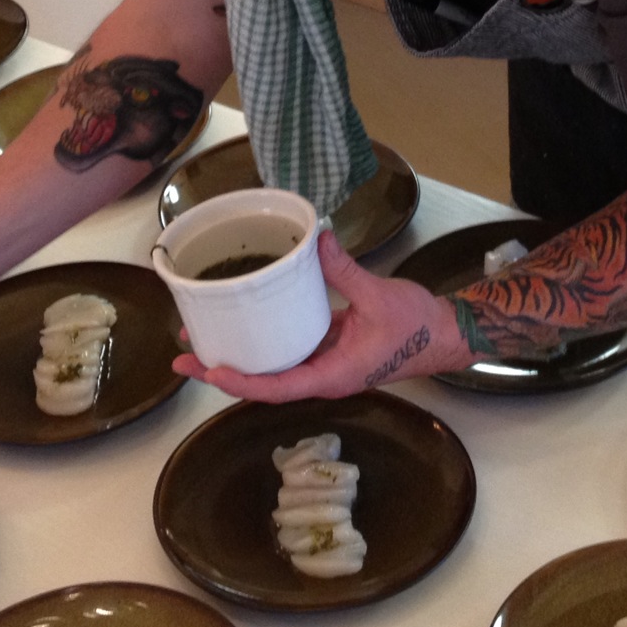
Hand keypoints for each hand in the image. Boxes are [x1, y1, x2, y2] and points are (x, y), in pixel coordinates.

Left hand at [172, 231, 471, 401]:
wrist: (444, 334)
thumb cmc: (416, 325)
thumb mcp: (378, 296)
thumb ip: (344, 270)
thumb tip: (316, 238)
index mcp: (332, 375)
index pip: (276, 388)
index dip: (239, 382)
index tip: (207, 371)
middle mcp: (322, 375)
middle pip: (263, 383)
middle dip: (223, 372)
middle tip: (183, 355)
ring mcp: (323, 362)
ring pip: (272, 367)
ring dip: (238, 357)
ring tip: (200, 338)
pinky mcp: (327, 347)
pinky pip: (288, 349)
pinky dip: (263, 339)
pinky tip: (244, 320)